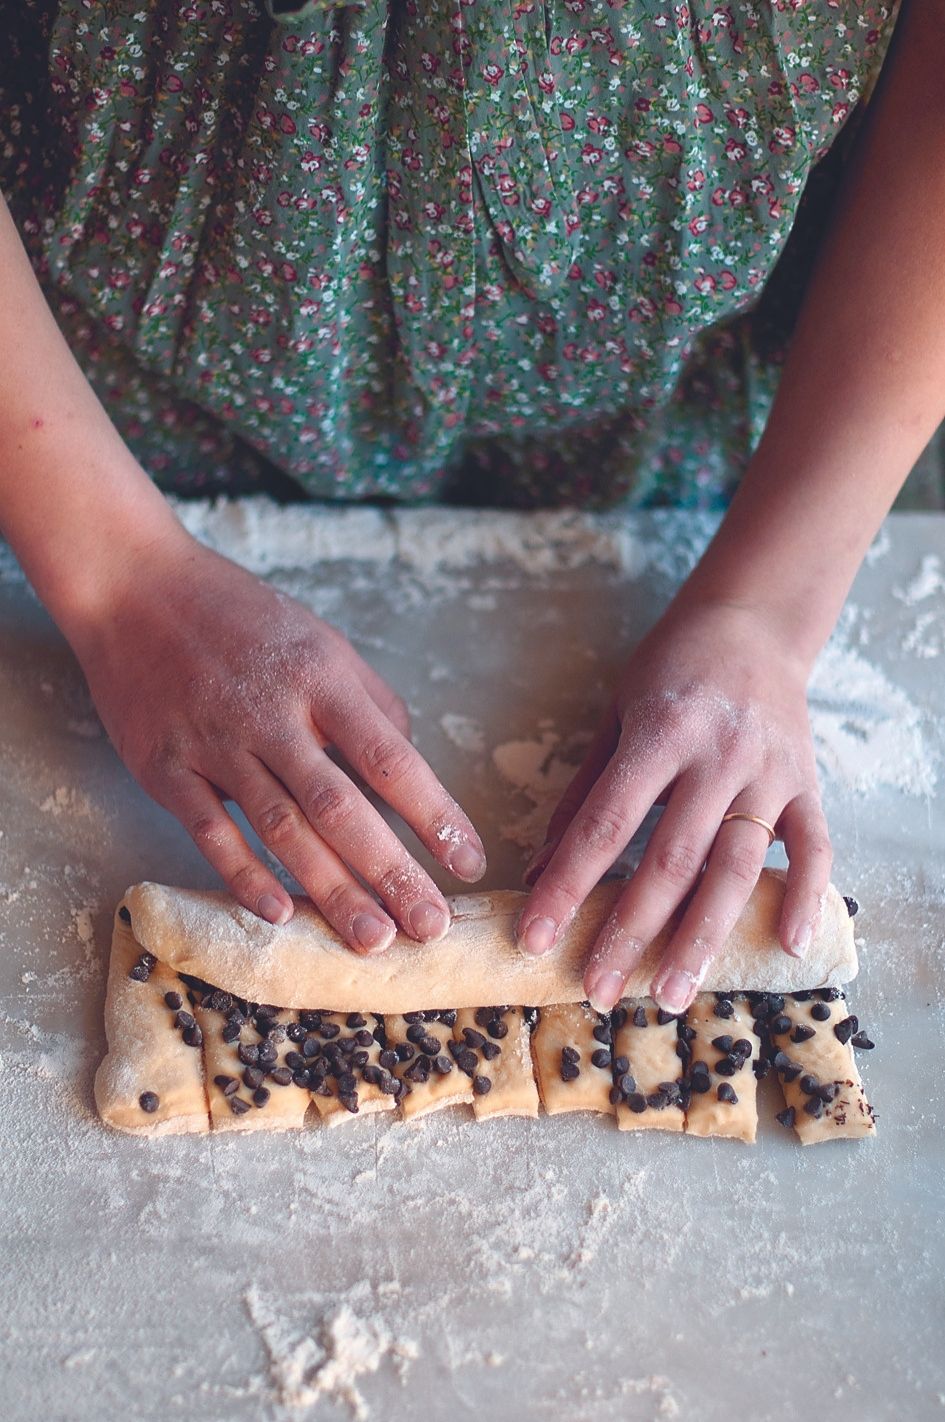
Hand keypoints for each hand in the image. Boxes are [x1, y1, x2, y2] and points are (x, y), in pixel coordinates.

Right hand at [72, 531, 486, 949]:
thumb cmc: (241, 617)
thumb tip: (409, 765)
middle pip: (341, 807)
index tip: (469, 863)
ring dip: (332, 889)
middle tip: (431, 928)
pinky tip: (283, 914)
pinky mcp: (166, 767)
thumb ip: (369, 702)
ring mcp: (215, 743)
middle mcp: (272, 713)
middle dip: (392, 873)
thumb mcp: (320, 641)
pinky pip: (210, 831)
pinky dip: (245, 876)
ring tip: (373, 939)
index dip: (434, 815)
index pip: (390, 759)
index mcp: (321, 679)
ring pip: (281, 828)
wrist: (135, 589)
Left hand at [515, 599, 829, 1013]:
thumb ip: (584, 793)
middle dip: (630, 933)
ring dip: (703, 937)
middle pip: (669, 860)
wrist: (752, 621)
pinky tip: (788, 945)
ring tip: (672, 993)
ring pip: (736, 867)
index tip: (535, 937)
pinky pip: (814, 846)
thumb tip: (542, 869)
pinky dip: (807, 895)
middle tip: (598, 991)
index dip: (567, 886)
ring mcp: (768, 772)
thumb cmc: (670, 669)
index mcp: (658, 734)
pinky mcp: (807, 782)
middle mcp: (716, 757)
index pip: (604, 825)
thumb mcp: (616, 716)